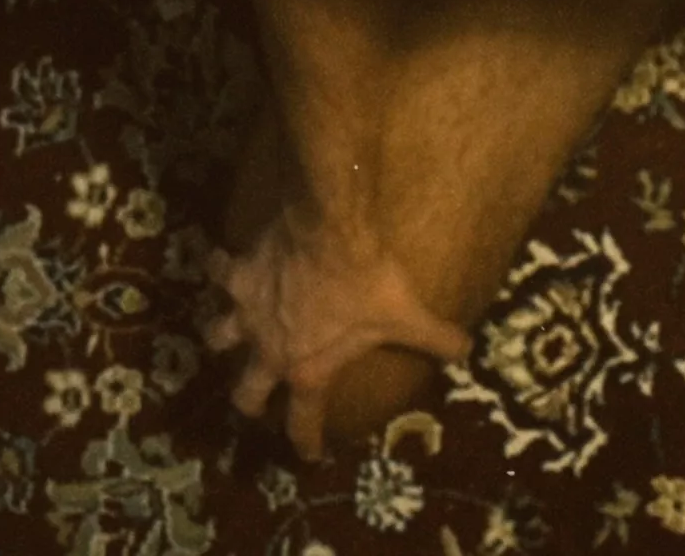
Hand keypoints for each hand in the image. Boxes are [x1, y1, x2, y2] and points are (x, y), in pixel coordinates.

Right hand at [203, 207, 472, 460]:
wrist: (331, 228)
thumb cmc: (368, 280)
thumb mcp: (409, 315)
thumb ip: (437, 339)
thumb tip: (469, 353)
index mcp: (308, 370)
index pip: (303, 421)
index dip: (307, 443)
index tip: (310, 456)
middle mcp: (270, 350)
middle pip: (246, 393)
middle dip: (249, 404)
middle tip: (254, 405)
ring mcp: (248, 313)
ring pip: (218, 338)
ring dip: (222, 338)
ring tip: (228, 334)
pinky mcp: (238, 275)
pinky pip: (216, 273)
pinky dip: (216, 269)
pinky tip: (219, 262)